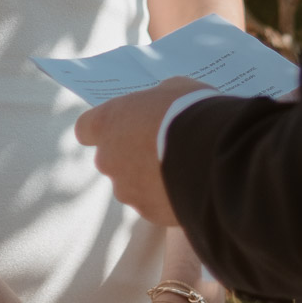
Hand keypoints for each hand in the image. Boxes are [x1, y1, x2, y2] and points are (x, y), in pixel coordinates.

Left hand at [73, 76, 209, 226]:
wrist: (215, 157)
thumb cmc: (191, 111)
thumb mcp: (172, 89)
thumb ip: (154, 101)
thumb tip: (157, 109)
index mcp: (107, 123)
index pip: (86, 128)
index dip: (104, 128)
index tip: (121, 126)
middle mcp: (108, 160)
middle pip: (111, 158)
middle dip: (132, 155)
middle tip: (163, 147)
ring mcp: (126, 190)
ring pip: (132, 185)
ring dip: (150, 178)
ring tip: (183, 168)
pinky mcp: (148, 213)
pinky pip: (154, 203)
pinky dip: (167, 196)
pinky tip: (191, 185)